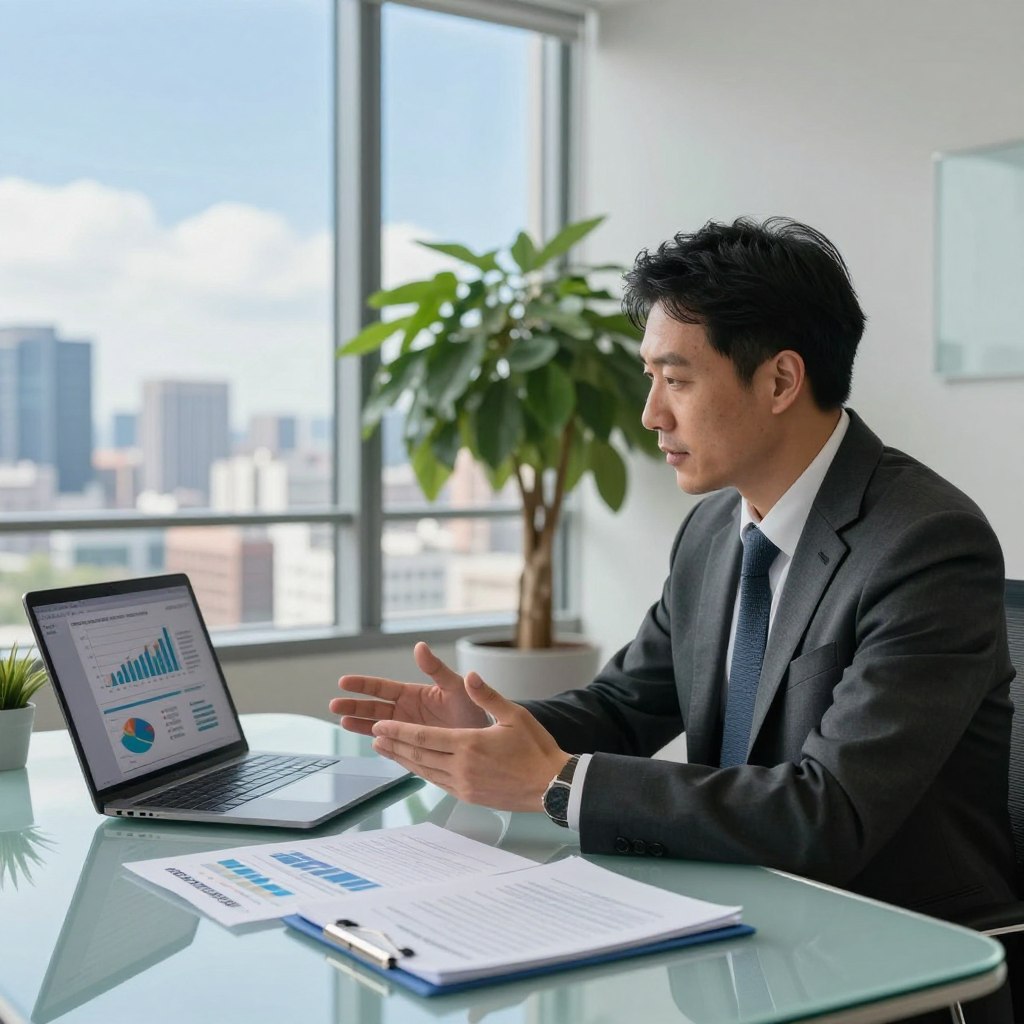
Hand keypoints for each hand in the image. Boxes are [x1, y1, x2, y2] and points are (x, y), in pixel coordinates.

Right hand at [330, 642, 489, 735]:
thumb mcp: (454, 685)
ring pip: (377, 726)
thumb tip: (420, 646)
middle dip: (354, 705)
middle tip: (333, 705)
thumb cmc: (472, 706)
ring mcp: (407, 730)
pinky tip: (371, 744)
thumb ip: (436, 669)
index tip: (343, 682)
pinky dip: (382, 745)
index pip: (382, 688)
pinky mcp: (413, 746)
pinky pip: (392, 745)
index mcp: (412, 694)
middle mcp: (406, 712)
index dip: (363, 685)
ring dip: (360, 724)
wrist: (485, 736)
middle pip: (373, 707)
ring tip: (342, 722)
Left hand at [369, 670, 570, 812]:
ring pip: (425, 771)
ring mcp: (464, 785)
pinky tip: (415, 766)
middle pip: (419, 755)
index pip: (424, 737)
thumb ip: (487, 695)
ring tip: (386, 750)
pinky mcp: (469, 797)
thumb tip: (470, 675)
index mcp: (469, 744)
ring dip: (403, 760)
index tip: (380, 726)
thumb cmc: (536, 748)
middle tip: (374, 736)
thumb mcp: (514, 714)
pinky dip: (422, 772)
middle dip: (395, 744)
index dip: (399, 731)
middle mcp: (462, 767)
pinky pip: (438, 782)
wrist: (552, 786)